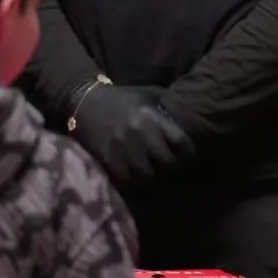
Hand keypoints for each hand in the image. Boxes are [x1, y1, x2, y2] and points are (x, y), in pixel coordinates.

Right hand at [70, 83, 195, 187]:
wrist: (84, 102)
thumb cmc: (123, 98)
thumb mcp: (149, 95)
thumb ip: (168, 110)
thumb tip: (193, 122)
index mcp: (150, 117)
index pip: (180, 142)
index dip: (189, 153)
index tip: (190, 156)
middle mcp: (137, 134)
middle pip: (167, 163)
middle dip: (174, 168)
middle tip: (174, 168)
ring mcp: (120, 149)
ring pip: (148, 177)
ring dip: (156, 178)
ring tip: (158, 174)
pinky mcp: (106, 161)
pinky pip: (127, 181)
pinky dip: (136, 183)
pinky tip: (139, 177)